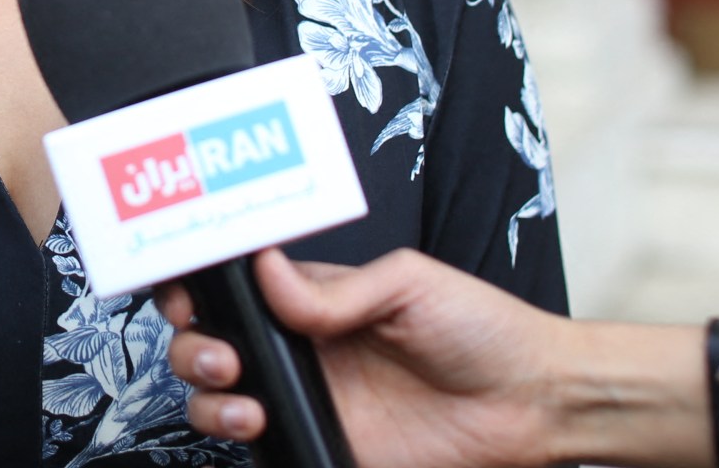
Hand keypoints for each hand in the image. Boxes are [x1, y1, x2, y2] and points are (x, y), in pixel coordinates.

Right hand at [158, 248, 573, 467]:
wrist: (530, 403)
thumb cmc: (482, 329)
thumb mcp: (408, 285)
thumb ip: (335, 290)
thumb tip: (268, 270)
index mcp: (315, 298)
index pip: (236, 286)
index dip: (199, 287)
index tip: (188, 293)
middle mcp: (302, 349)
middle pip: (211, 342)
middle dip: (193, 344)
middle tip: (221, 352)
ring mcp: (310, 401)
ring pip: (220, 396)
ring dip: (208, 392)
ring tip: (241, 392)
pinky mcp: (324, 446)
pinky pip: (263, 448)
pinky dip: (238, 438)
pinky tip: (259, 424)